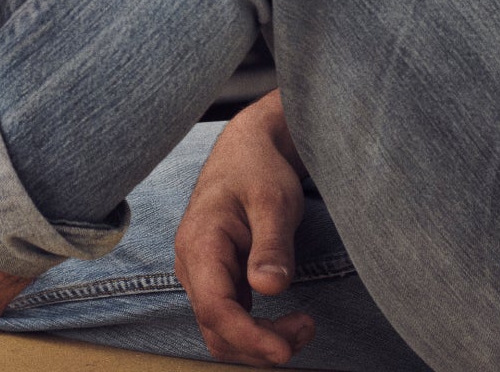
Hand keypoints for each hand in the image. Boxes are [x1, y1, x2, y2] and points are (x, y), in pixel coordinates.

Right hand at [175, 93, 315, 365]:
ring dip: (259, 341)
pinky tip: (286, 322)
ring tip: (303, 328)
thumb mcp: (274, 199)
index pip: (216, 308)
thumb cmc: (259, 168)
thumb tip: (269, 288)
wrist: (249, 148)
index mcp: (200, 244)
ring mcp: (202, 274)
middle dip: (259, 344)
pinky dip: (256, 330)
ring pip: (222, 330)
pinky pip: (230, 317)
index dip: (248, 337)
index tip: (284, 350)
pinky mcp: (218, 278)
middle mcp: (192, 265)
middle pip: (216, 329)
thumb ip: (272, 243)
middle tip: (307, 330)